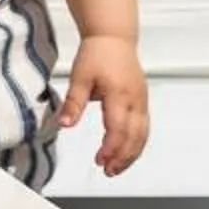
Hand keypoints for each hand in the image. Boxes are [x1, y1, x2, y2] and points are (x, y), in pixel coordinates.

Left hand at [60, 35, 148, 175]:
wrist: (113, 38)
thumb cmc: (97, 54)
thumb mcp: (79, 77)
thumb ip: (73, 102)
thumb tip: (64, 124)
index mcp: (120, 94)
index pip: (118, 128)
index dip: (110, 148)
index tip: (99, 160)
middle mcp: (136, 100)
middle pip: (135, 136)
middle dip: (123, 157)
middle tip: (108, 171)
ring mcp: (142, 101)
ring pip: (143, 134)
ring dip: (131, 154)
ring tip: (116, 168)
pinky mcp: (143, 102)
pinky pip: (144, 127)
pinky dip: (137, 143)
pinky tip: (126, 152)